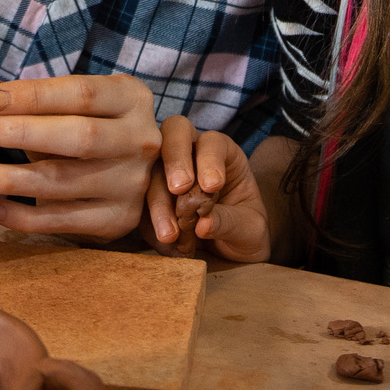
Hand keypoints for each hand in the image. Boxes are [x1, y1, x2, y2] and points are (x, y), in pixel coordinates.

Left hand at [0, 73, 161, 242]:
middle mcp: (140, 141)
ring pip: (63, 182)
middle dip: (21, 132)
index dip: (34, 96)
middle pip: (79, 136)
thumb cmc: (89, 125)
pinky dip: (21, 217)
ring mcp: (132, 185)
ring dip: (7, 178)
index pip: (81, 94)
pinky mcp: (117, 221)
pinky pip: (62, 221)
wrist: (133, 173)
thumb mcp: (70, 106)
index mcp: (131, 100)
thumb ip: (27, 102)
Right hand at [145, 117, 270, 262]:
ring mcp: (164, 173)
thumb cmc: (245, 233)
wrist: (230, 256)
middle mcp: (190, 155)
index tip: (212, 186)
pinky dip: (149, 221)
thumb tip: (203, 224)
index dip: (209, 159)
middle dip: (175, 160)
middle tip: (179, 189)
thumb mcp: (251, 229)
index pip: (211, 142)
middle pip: (173, 133)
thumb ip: (231, 222)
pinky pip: (138, 201)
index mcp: (222, 153)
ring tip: (170, 234)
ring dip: (158, 200)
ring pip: (150, 168)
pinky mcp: (147, 198)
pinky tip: (165, 242)